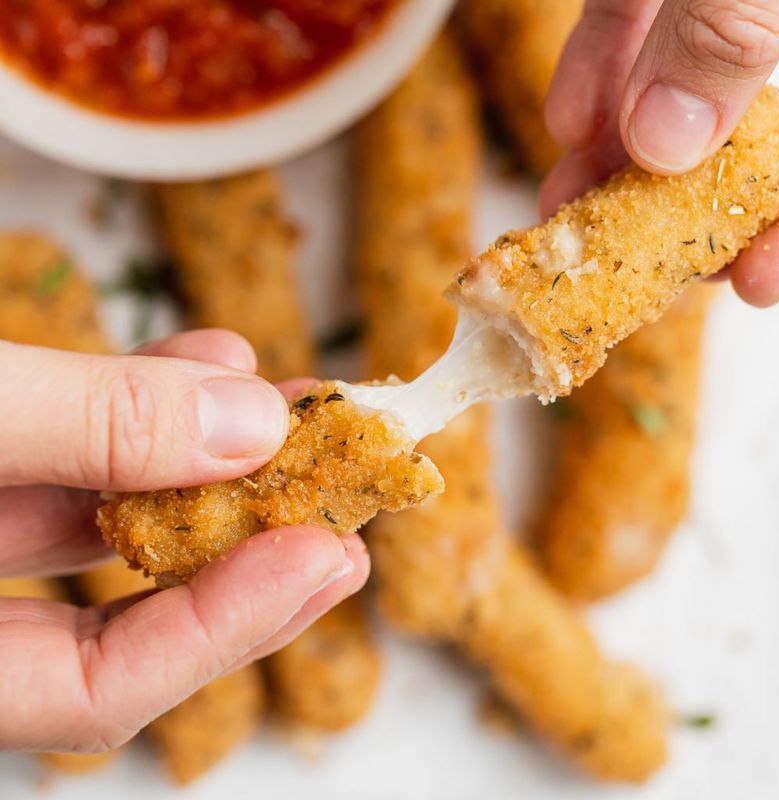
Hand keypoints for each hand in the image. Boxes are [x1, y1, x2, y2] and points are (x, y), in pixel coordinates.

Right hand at [0, 329, 368, 753]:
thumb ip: (89, 425)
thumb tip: (248, 428)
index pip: (95, 691)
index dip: (222, 628)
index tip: (321, 555)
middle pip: (122, 614)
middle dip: (246, 553)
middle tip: (343, 517)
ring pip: (105, 520)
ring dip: (208, 458)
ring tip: (288, 412)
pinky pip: (73, 453)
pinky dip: (144, 408)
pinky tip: (206, 366)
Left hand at [540, 0, 778, 306]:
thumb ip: (726, 26)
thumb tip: (670, 145)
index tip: (752, 282)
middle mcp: (767, 5)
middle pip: (745, 127)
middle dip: (682, 200)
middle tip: (633, 261)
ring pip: (672, 84)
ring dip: (616, 154)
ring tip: (566, 204)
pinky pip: (625, 19)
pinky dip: (598, 74)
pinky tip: (568, 121)